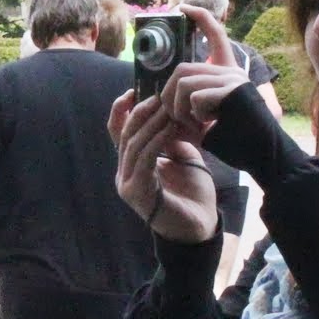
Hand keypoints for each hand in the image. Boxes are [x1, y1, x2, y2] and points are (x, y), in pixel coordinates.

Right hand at [110, 91, 219, 243]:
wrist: (200, 227)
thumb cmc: (193, 195)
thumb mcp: (183, 157)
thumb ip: (171, 139)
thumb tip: (168, 117)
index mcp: (131, 165)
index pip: (117, 133)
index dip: (121, 110)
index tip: (133, 90)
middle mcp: (123, 173)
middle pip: (125, 135)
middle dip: (140, 112)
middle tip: (157, 95)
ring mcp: (127, 184)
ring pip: (133, 144)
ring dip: (150, 123)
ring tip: (166, 107)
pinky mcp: (137, 191)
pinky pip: (145, 158)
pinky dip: (157, 140)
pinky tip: (169, 127)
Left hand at [157, 5, 250, 139]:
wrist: (263, 153)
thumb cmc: (233, 140)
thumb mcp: (203, 121)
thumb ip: (184, 109)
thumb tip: (155, 102)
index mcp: (226, 73)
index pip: (216, 34)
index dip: (201, 17)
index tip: (184, 7)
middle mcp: (231, 70)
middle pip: (181, 70)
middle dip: (168, 97)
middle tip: (176, 119)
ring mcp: (233, 78)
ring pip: (183, 83)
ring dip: (179, 109)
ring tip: (194, 126)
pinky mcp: (233, 89)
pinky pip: (196, 97)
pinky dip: (194, 115)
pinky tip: (209, 125)